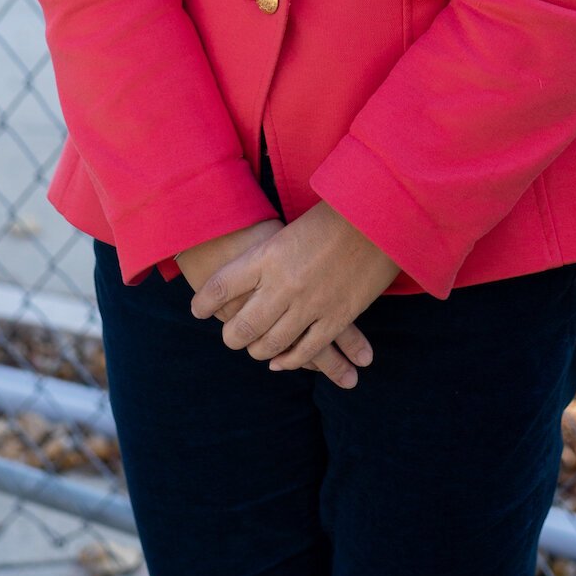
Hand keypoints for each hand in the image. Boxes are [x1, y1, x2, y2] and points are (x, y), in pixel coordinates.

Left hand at [189, 202, 399, 376]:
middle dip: (232, 337)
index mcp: (267, 254)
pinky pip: (306, 350)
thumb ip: (268, 254)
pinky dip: (290, 360)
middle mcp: (282, 284)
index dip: (204, 302)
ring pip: (271, 344)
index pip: (220, 287)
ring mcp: (309, 304)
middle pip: (242, 326)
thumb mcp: (289, 229)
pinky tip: (281, 362)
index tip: (198, 310)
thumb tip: (247, 273)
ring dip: (259, 351)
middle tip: (230, 337)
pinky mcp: (336, 318)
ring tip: (254, 348)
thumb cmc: (333, 214)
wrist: (377, 214)